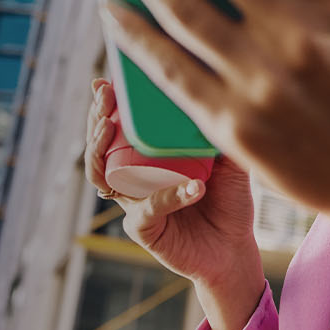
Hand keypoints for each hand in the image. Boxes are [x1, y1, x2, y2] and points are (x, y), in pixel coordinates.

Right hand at [84, 77, 259, 285]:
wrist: (234, 249)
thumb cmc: (229, 202)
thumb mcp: (229, 159)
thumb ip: (222, 131)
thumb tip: (223, 92)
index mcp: (145, 158)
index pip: (115, 126)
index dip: (104, 104)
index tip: (106, 80)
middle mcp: (132, 178)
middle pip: (98, 145)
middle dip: (95, 117)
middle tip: (104, 96)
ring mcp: (133, 203)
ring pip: (101, 174)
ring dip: (100, 149)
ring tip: (110, 127)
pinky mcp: (143, 229)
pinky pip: (147, 208)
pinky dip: (169, 196)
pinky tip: (193, 188)